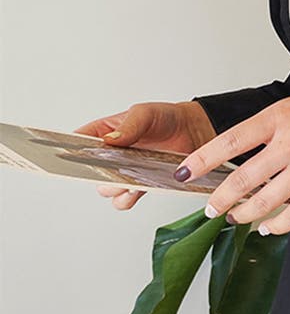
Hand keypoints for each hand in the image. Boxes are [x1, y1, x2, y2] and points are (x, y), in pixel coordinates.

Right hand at [74, 100, 216, 209]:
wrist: (194, 131)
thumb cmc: (167, 118)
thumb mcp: (145, 114)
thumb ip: (128, 126)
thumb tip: (110, 139)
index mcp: (104, 132)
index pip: (77, 142)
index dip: (70, 151)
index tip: (73, 157)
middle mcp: (111, 154)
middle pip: (89, 172)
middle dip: (98, 173)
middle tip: (111, 168)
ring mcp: (125, 170)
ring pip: (106, 189)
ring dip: (115, 188)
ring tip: (128, 179)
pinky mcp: (141, 183)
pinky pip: (125, 199)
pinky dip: (129, 197)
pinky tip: (137, 189)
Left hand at [175, 78, 289, 234]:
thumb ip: (277, 123)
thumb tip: (255, 143)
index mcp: (280, 117)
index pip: (229, 141)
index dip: (202, 160)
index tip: (184, 171)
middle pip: (241, 179)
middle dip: (219, 198)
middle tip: (210, 207)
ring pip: (264, 201)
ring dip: (244, 213)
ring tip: (235, 217)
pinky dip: (277, 225)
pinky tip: (268, 227)